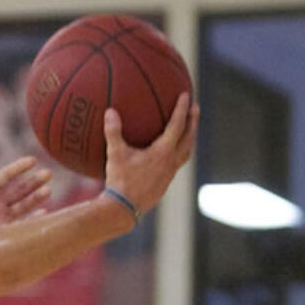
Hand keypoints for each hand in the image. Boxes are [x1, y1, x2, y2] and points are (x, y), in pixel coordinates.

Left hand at [0, 150, 51, 247]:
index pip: (6, 175)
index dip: (19, 167)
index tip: (33, 160)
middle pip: (19, 189)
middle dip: (33, 181)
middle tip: (48, 173)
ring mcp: (1, 217)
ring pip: (23, 205)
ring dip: (36, 198)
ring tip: (48, 190)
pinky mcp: (2, 232)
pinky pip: (21, 224)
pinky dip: (32, 220)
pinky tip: (44, 214)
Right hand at [102, 91, 197, 219]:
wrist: (125, 209)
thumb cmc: (120, 182)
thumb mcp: (115, 155)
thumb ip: (113, 132)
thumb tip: (109, 111)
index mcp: (163, 152)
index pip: (177, 125)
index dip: (181, 109)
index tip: (185, 95)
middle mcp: (171, 162)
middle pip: (188, 138)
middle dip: (192, 121)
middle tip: (195, 107)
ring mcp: (170, 174)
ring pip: (186, 152)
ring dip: (189, 138)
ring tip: (188, 130)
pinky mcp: (165, 183)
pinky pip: (177, 163)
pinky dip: (178, 153)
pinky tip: (169, 153)